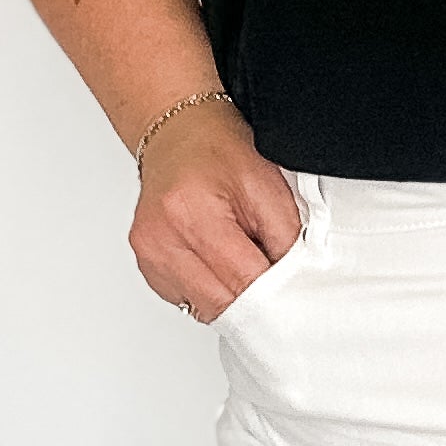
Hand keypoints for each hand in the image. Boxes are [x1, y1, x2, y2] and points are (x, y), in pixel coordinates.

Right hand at [128, 100, 301, 319]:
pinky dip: (214, 290)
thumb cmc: (218, 151)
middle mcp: (161, 240)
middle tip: (270, 270)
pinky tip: (218, 260)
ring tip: (240, 257)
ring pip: (208, 310)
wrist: (178, 135)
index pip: (244, 283)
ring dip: (233, 295)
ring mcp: (150, 257)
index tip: (296, 291)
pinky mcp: (149, 270)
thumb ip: (286, 241)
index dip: (276, 292)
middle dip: (255, 297)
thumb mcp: (269, 186)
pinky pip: (192, 302)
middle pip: (224, 304)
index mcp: (190, 215)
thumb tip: (296, 285)